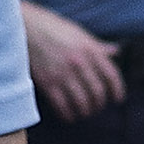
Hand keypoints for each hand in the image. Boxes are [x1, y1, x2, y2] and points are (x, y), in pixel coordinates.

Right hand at [23, 5, 124, 122]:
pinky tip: (69, 116)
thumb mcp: (79, 34)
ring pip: (82, 102)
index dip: (117, 90)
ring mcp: (62, 73)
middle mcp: (78, 62)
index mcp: (89, 49)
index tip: (117, 99)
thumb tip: (115, 50)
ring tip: (84, 112)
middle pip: (98, 92)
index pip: (111, 75)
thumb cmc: (54, 29)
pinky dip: (68, 114)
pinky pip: (62, 105)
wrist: (26, 27)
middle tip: (97, 107)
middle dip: (99, 104)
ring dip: (85, 112)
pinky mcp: (47, 82)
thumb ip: (98, 46)